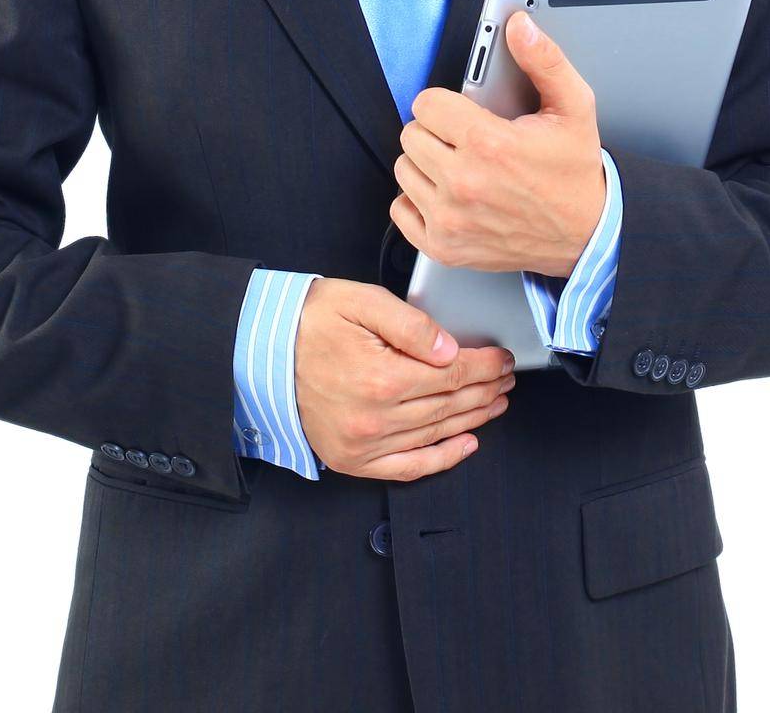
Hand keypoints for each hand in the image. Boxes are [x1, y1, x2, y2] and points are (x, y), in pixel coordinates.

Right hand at [294, 278, 516, 480]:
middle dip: (486, 389)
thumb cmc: (310, 322)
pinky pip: (409, 467)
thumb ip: (411, 324)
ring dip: (473, 418)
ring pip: (437, 433)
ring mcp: (365, 444)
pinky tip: (466, 444)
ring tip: (495, 403)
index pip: (453, 374)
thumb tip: (450, 349)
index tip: (501, 359)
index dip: (484, 366)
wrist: (263, 352)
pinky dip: (442, 459)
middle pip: (450, 404)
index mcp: (382, 377)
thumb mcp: (362, 302)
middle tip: (506, 378)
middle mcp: (376, 418)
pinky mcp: (354, 459)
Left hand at [389, 9, 605, 277]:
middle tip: (467, 140)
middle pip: (411, 134)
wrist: (586, 235)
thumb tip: (520, 26)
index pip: (426, 104)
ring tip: (462, 166)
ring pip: (403, 169)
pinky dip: (419, 201)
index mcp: (489, 143)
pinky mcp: (443, 246)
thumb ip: (544, 60)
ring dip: (427, 165)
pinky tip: (449, 195)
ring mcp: (450, 219)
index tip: (463, 112)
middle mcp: (463, 183)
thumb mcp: (573, 107)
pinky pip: (400, 210)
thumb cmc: (575, 173)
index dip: (445, 103)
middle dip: (436, 131)